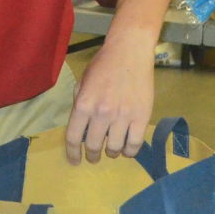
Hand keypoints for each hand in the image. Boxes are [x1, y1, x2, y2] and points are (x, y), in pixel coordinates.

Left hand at [64, 42, 153, 164]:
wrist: (130, 52)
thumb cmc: (103, 65)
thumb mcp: (83, 82)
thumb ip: (79, 104)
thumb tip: (80, 127)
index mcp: (83, 104)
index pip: (73, 138)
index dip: (72, 153)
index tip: (75, 161)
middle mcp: (101, 113)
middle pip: (94, 146)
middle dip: (92, 155)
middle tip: (94, 156)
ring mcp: (123, 116)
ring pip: (114, 148)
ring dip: (111, 152)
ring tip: (112, 149)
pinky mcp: (141, 117)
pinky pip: (134, 144)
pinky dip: (129, 151)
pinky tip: (126, 148)